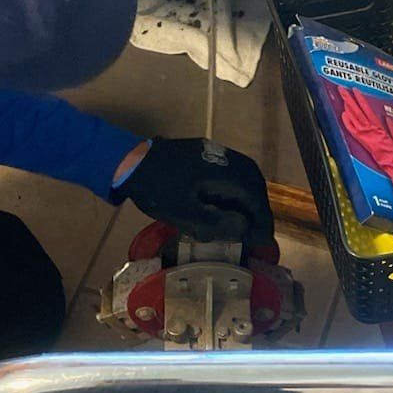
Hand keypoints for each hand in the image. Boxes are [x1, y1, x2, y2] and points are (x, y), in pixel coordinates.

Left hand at [114, 137, 273, 247]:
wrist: (129, 162)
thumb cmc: (156, 190)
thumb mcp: (185, 213)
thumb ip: (217, 222)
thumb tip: (245, 228)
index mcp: (224, 172)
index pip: (254, 196)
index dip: (261, 220)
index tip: (263, 239)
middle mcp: (224, 158)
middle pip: (253, 183)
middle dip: (258, 209)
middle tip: (257, 232)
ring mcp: (213, 152)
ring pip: (243, 175)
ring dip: (248, 198)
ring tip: (245, 220)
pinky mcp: (202, 153)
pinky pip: (229, 171)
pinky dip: (235, 189)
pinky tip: (226, 203)